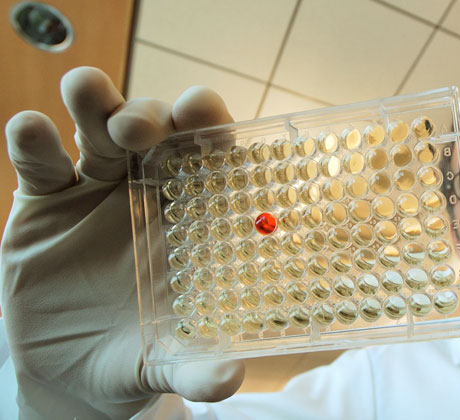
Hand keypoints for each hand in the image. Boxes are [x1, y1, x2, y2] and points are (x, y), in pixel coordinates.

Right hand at [1, 67, 243, 418]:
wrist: (71, 370)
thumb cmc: (138, 353)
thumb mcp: (167, 360)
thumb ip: (196, 367)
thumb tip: (229, 380)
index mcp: (191, 217)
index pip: (208, 157)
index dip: (208, 127)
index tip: (202, 113)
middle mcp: (148, 191)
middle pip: (154, 130)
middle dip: (146, 114)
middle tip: (138, 128)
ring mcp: (94, 189)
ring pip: (97, 129)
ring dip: (94, 103)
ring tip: (86, 92)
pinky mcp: (44, 200)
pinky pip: (39, 162)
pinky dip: (33, 142)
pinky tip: (32, 132)